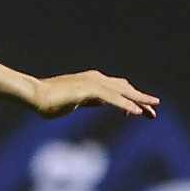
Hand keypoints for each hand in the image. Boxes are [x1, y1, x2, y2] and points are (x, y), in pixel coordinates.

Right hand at [30, 70, 157, 118]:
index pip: (118, 89)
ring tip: (152, 109)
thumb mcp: (74, 102)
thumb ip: (89, 100)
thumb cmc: (49, 100)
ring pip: (122, 92)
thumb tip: (100, 102)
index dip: (131, 99)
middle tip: (154, 111)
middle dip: (141, 100)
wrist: (35, 95)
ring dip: (138, 101)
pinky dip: (124, 104)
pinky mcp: (89, 90)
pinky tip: (134, 112)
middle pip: (125, 89)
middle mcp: (96, 79)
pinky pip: (112, 98)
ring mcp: (93, 83)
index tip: (141, 111)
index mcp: (93, 81)